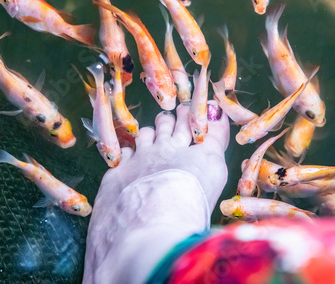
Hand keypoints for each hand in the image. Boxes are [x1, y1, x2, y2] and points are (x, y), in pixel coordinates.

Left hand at [83, 101, 229, 283]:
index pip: (198, 126)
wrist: (151, 225)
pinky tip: (131, 156)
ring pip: (146, 134)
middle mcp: (167, 149)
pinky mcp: (118, 172)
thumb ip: (216, 140)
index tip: (199, 109)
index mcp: (194, 151)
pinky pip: (125, 153)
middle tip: (176, 114)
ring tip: (153, 133)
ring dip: (151, 132)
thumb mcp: (215, 172)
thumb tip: (216, 113)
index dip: (199, 115)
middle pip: (170, 124)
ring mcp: (140, 158)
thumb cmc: (192, 204)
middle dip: (174, 118)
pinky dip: (130, 153)